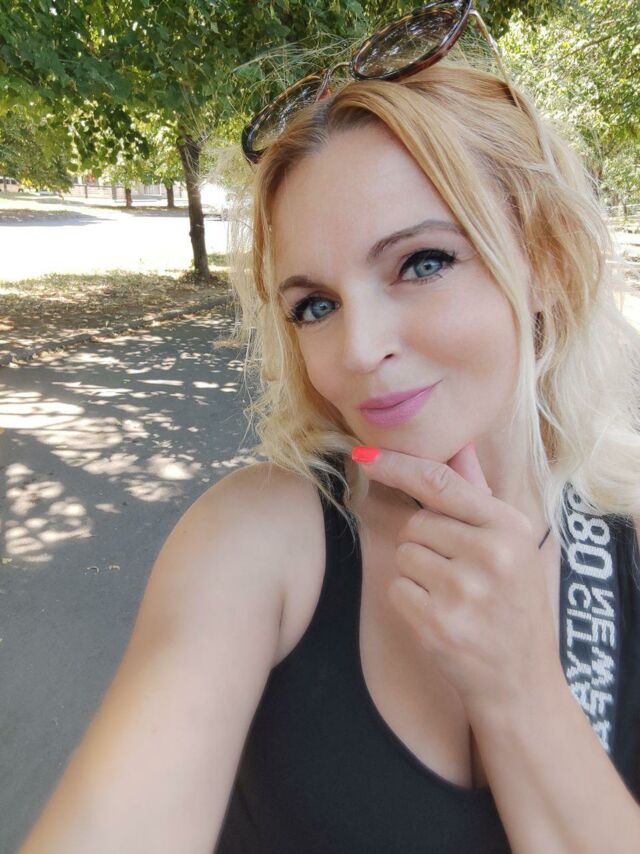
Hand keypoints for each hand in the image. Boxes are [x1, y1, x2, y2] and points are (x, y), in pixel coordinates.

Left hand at [353, 442, 561, 722]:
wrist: (521, 680)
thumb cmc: (514, 604)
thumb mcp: (514, 546)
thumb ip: (479, 496)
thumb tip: (458, 444)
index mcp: (509, 527)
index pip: (439, 484)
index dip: (397, 465)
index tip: (363, 453)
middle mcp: (489, 554)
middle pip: (415, 524)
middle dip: (423, 542)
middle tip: (455, 570)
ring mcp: (463, 590)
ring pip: (403, 554)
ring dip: (416, 572)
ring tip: (453, 595)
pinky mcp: (436, 622)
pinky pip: (396, 588)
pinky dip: (409, 599)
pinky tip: (440, 614)